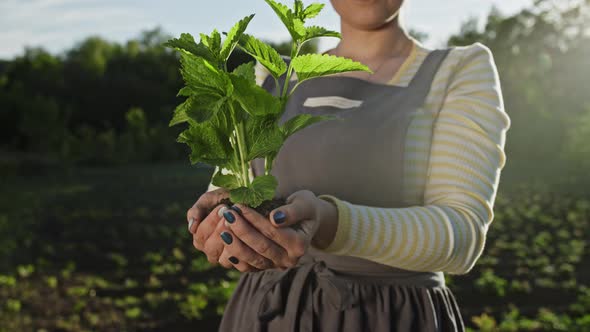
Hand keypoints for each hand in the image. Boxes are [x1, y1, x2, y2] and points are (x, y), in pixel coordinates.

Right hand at [186, 188, 272, 270]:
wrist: (244, 200)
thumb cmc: (223, 200)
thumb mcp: (208, 200)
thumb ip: (196, 211)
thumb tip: (191, 228)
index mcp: (200, 239)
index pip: (200, 235)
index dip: (211, 221)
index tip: (223, 207)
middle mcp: (210, 251)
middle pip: (210, 247)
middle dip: (221, 229)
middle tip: (232, 215)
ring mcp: (225, 258)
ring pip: (224, 258)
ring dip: (233, 239)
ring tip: (240, 223)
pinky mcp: (241, 262)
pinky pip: (240, 263)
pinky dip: (244, 250)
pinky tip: (248, 236)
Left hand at [220, 190, 337, 269]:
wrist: (305, 220)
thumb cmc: (305, 208)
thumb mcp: (304, 204)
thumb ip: (292, 211)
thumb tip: (275, 218)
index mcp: (300, 245)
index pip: (273, 232)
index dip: (254, 219)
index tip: (239, 206)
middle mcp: (289, 260)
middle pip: (261, 247)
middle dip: (241, 230)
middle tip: (227, 214)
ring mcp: (276, 266)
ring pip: (252, 259)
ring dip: (234, 243)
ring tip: (222, 226)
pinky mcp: (265, 268)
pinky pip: (246, 267)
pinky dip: (234, 256)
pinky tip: (224, 241)